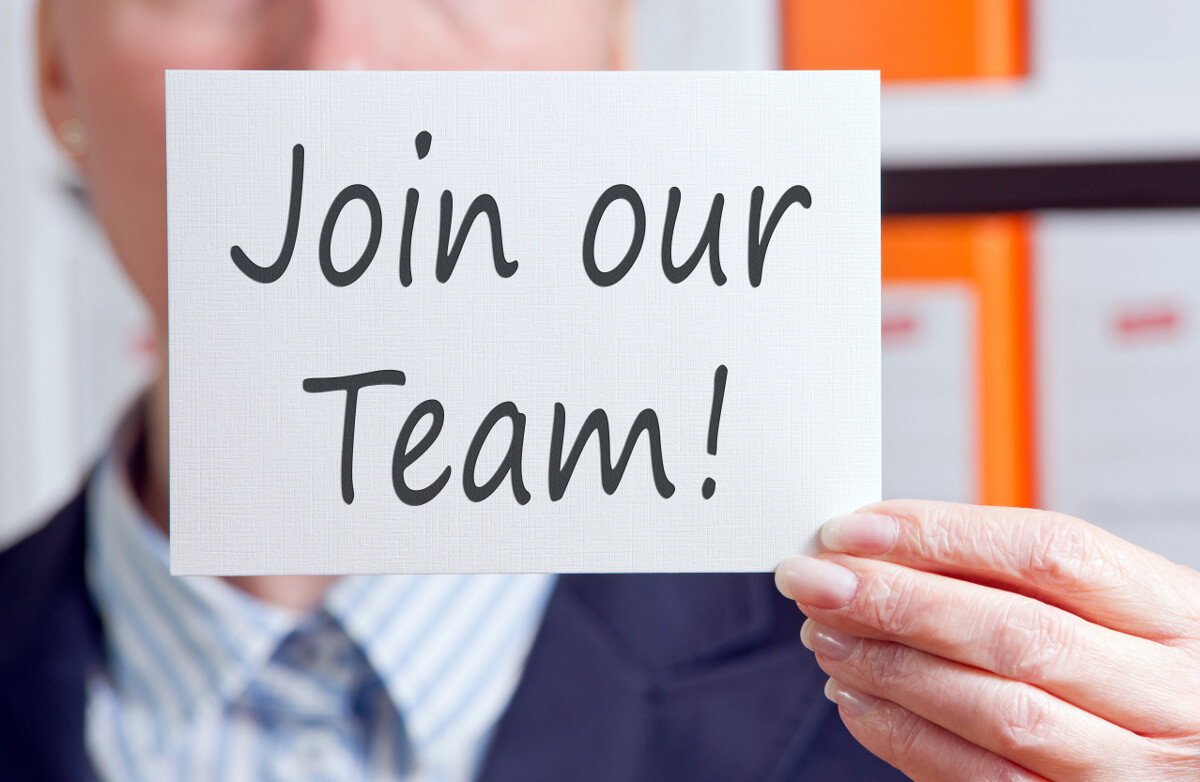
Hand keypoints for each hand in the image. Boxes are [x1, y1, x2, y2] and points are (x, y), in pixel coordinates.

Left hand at [774, 500, 1199, 780]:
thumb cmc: (1150, 673)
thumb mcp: (1124, 609)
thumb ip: (1022, 579)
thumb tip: (881, 547)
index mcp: (1179, 614)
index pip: (1048, 552)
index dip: (937, 535)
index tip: (853, 529)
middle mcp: (1170, 695)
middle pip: (1013, 632)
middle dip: (894, 599)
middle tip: (815, 580)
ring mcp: (1136, 770)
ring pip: (995, 710)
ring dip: (890, 667)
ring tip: (825, 634)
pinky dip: (905, 737)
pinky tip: (857, 700)